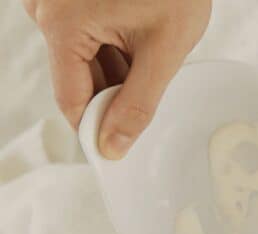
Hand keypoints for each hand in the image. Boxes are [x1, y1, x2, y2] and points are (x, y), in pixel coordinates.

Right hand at [23, 0, 210, 159]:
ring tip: (150, 52)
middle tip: (153, 94)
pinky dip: (113, 51)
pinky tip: (140, 43)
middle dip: (114, 95)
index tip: (121, 149)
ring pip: (83, 62)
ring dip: (117, 73)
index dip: (97, 128)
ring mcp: (55, 3)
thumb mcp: (164, 49)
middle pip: (77, 80)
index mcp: (62, 26)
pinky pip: (86, 39)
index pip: (71, 100)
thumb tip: (113, 146)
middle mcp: (46, 12)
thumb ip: (139, 103)